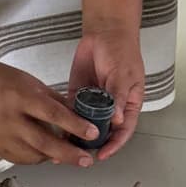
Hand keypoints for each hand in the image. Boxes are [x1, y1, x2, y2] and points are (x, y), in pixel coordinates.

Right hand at [0, 60, 99, 166]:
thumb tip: (82, 119)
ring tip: (69, 154)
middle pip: (43, 142)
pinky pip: (23, 159)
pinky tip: (46, 152)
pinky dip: (38, 157)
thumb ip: (56, 103)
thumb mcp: (33, 84)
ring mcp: (1, 136)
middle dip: (68, 154)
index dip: (74, 125)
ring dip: (55, 156)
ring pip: (34, 155)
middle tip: (87, 160)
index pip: (52, 114)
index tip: (93, 133)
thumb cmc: (4, 82)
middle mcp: (9, 118)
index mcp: (21, 97)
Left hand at [68, 25, 144, 159]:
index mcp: (128, 106)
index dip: (114, 144)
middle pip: (102, 131)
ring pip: (85, 124)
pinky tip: (57, 129)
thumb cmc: (122, 51)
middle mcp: (111, 108)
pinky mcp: (78, 94)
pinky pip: (72, 110)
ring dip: (76, 136)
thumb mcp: (124, 76)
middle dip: (92, 144)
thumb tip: (118, 120)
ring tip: (64, 148)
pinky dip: (65, 120)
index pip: (123, 131)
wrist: (105, 32)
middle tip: (79, 154)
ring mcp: (94, 102)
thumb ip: (119, 98)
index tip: (102, 154)